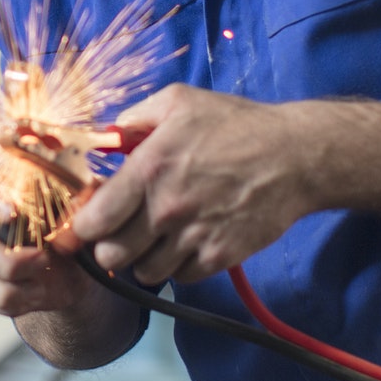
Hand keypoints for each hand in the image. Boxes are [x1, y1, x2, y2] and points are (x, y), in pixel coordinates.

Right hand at [0, 211, 99, 318]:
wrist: (69, 278)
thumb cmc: (68, 243)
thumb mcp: (74, 224)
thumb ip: (74, 206)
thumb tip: (89, 187)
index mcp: (0, 211)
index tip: (13, 213)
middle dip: (12, 262)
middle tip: (43, 261)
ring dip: (25, 290)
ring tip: (43, 284)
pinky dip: (24, 304)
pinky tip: (36, 294)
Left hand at [61, 85, 380, 283]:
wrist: (295, 157)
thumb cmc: (236, 126)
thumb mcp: (179, 102)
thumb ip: (133, 119)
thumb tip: (104, 136)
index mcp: (148, 169)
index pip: (92, 221)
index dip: (86, 224)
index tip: (94, 218)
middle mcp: (166, 209)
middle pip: (111, 255)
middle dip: (111, 245)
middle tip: (124, 231)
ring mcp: (194, 236)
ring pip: (145, 272)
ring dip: (145, 259)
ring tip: (158, 238)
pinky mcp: (219, 256)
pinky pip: (182, 277)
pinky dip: (180, 266)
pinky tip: (188, 242)